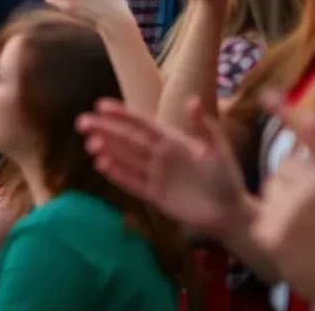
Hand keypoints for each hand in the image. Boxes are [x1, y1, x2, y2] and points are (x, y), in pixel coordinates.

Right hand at [77, 96, 248, 238]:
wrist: (232, 215)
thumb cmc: (227, 178)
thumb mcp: (218, 150)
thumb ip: (202, 127)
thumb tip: (192, 99)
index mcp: (172, 140)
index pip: (141, 124)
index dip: (122, 114)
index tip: (100, 105)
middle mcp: (159, 155)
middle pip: (127, 140)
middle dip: (105, 130)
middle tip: (82, 122)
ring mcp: (155, 175)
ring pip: (126, 159)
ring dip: (108, 150)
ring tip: (89, 144)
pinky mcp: (155, 196)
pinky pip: (132, 182)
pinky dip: (117, 174)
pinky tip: (102, 165)